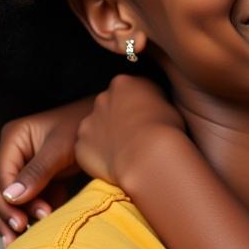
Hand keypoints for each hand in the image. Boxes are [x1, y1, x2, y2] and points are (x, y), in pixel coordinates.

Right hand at [0, 97, 94, 244]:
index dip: (7, 201)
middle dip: (8, 213)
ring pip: (12, 198)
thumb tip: (12, 196)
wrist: (109, 124)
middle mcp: (14, 151)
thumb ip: (37, 171)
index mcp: (13, 138)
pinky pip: (31, 200)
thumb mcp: (60, 148)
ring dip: (17, 218)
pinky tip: (39, 232)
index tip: (20, 221)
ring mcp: (26, 165)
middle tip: (21, 232)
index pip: (0, 176)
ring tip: (22, 240)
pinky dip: (34, 214)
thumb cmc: (84, 126)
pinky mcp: (40, 178)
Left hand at [74, 75, 184, 191]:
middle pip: (108, 106)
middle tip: (134, 136)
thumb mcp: (168, 104)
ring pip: (95, 129)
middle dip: (117, 119)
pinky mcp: (81, 145)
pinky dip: (98, 157)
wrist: (149, 155)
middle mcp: (102, 98)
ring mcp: (88, 122)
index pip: (128, 89)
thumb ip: (152, 102)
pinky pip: (88, 150)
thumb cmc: (166, 129)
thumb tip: (151, 110)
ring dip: (106, 138)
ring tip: (126, 153)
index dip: (137, 105)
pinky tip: (115, 164)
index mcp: (124, 83)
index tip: (146, 118)